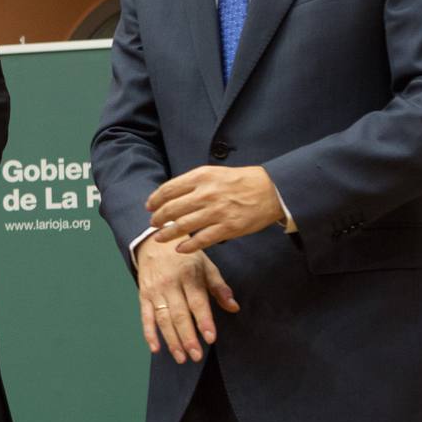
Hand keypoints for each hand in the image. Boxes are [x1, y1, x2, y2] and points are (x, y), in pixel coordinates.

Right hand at [136, 238, 238, 362]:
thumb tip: (234, 307)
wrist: (154, 242)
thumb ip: (219, 287)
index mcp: (189, 275)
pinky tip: (155, 349)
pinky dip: (149, 333)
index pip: (197, 302)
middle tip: (196, 355)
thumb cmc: (186, 257)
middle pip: (179, 314)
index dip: (204, 320)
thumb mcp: (206, 266)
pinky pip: (145, 317)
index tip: (210, 338)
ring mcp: (155, 291)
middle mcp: (170, 284)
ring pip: (163, 319)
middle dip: (187, 337)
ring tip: (181, 357)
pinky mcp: (144, 295)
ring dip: (171, 340)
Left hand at [147, 165, 283, 252]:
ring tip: (160, 238)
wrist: (271, 190)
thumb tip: (170, 195)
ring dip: (167, 234)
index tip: (149, 207)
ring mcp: (216, 212)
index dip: (155, 200)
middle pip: (171, 209)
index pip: (168, 190)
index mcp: (201, 177)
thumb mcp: (214, 173)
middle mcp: (206, 194)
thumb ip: (193, 182)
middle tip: (153, 224)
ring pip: (183, 226)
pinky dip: (188, 246)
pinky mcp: (228, 228)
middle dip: (158, 219)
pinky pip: (202, 240)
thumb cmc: (241, 181)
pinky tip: (180, 248)